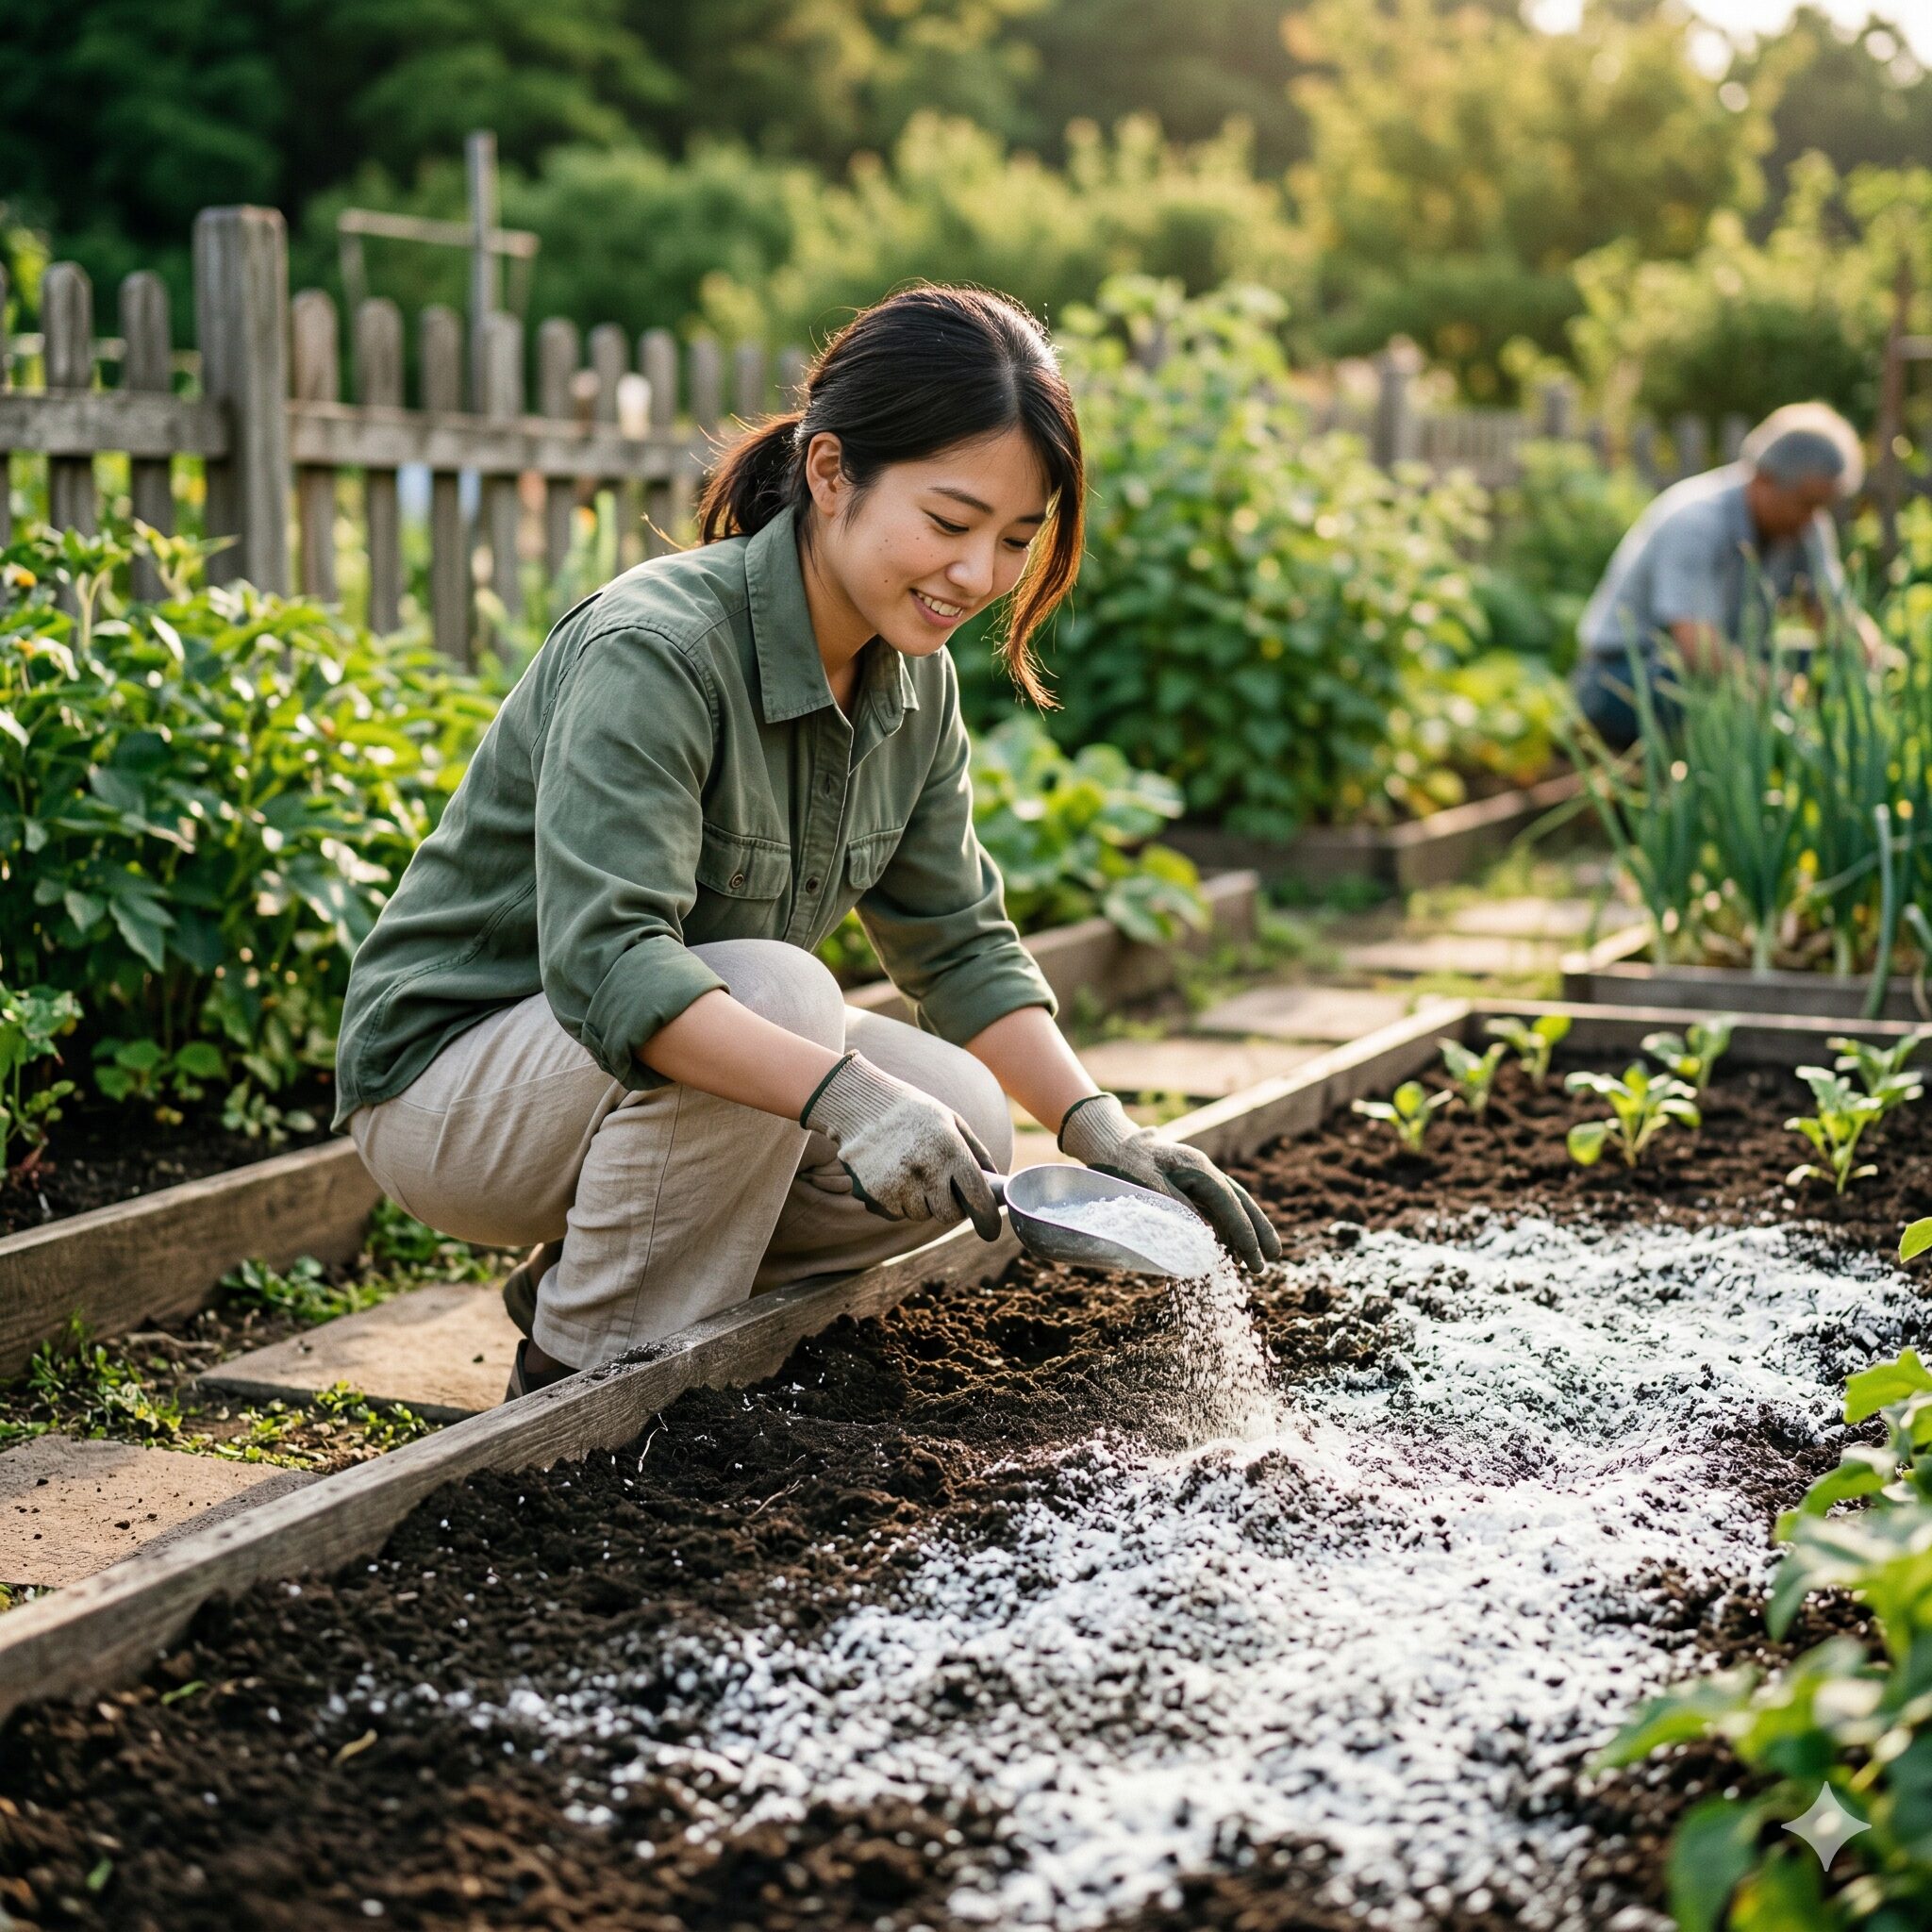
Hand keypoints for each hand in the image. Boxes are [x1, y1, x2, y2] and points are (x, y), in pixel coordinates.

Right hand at [801, 1052, 1002, 1238]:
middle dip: (950, 1207)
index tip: (991, 1230)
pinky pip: (897, 1213)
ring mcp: (898, 1184)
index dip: (987, 1218)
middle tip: (943, 1188)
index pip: (977, 1196)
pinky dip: (898, 1202)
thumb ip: (977, 1152)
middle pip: (948, 1214)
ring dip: (921, 1202)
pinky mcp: (876, 1194)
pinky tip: (892, 1175)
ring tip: (911, 1172)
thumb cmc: (914, 1112)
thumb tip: (998, 1182)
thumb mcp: (951, 1121)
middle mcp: (925, 1169)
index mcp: (949, 1149)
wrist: (862, 1105)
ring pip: (921, 1215)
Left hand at [1058, 1092, 1280, 1272]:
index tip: (1256, 1256)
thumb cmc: (1126, 1161)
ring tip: (1255, 1262)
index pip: (1229, 1203)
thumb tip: (1203, 1231)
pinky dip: (1225, 1229)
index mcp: (1199, 1168)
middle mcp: (1205, 1172)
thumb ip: (1176, 1203)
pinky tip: (1229, 1250)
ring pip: (1230, 1207)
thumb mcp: (1148, 1182)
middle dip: (1258, 1231)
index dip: (1244, 1232)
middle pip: (1240, 1203)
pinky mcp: (1190, 1187)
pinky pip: (1215, 1210)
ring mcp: (1199, 1179)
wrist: (1111, 1142)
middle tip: (1274, 1258)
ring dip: (1244, 1233)